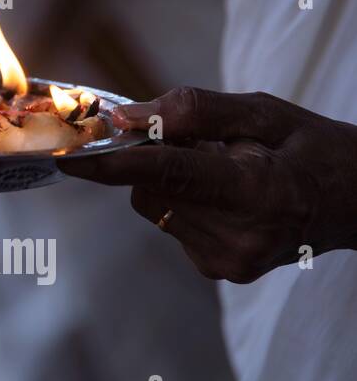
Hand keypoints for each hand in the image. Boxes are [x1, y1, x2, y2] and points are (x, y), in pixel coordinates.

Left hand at [58, 87, 356, 282]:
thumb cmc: (311, 148)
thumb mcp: (264, 112)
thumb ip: (193, 111)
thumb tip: (124, 116)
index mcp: (255, 192)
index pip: (169, 173)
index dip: (114, 163)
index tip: (68, 156)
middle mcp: (237, 237)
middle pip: (151, 186)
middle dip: (154, 155)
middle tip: (203, 141)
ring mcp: (226, 261)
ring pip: (154, 204)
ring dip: (170, 179)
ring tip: (225, 170)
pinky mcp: (217, 269)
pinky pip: (170, 221)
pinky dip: (183, 200)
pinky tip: (225, 196)